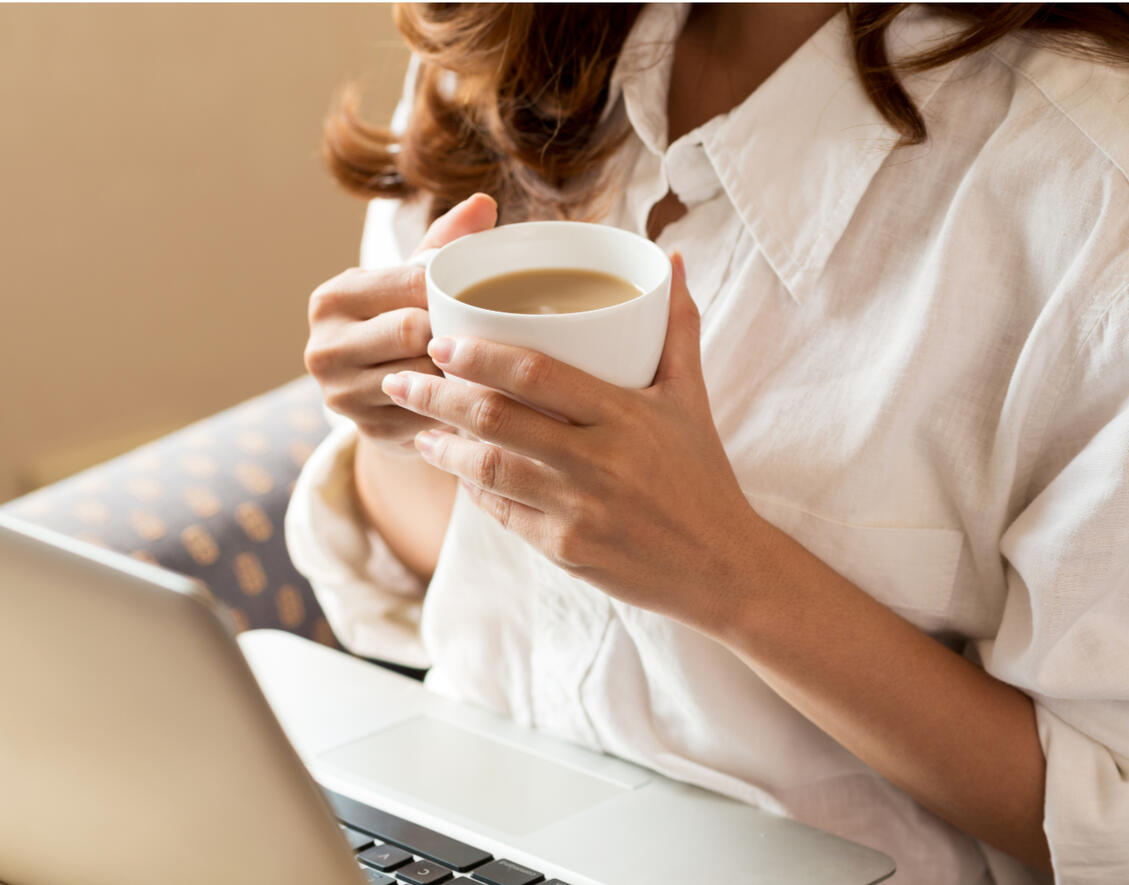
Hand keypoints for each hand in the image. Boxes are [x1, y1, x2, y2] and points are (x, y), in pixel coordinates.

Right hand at [304, 193, 497, 454]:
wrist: (381, 398)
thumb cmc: (403, 322)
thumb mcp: (412, 281)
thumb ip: (444, 242)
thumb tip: (484, 202)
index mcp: (332, 298)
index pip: (408, 284)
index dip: (452, 289)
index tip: (485, 293)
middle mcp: (324, 348)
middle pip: (412, 332)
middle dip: (453, 332)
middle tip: (491, 330)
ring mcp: (342, 396)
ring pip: (423, 376)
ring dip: (458, 371)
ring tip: (488, 362)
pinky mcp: (369, 432)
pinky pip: (430, 415)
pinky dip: (456, 405)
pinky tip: (475, 396)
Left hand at [381, 254, 761, 630]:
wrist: (722, 566)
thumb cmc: (703, 475)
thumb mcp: (692, 398)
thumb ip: (678, 328)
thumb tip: (669, 261)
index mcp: (625, 415)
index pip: (536, 373)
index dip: (479, 354)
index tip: (441, 341)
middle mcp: (597, 462)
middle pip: (495, 419)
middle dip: (436, 396)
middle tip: (401, 378)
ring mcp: (577, 510)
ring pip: (486, 470)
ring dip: (441, 447)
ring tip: (416, 428)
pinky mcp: (564, 551)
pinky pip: (501, 514)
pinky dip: (472, 490)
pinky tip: (458, 474)